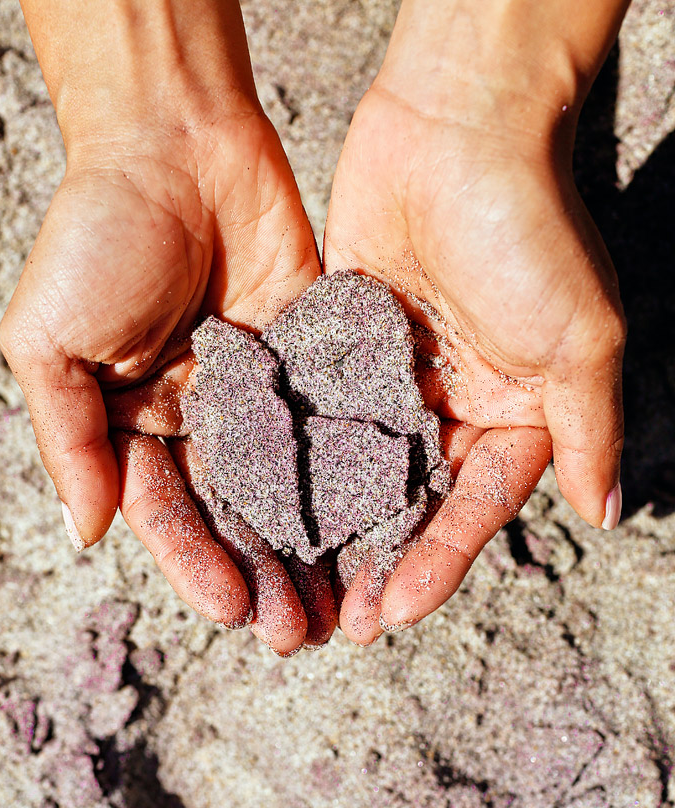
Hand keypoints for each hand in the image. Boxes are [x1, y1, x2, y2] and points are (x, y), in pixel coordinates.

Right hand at [0, 0, 334, 653]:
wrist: (174, 140)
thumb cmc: (95, 234)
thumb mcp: (51, 341)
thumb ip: (68, 438)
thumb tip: (89, 533)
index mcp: (133, 428)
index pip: (170, 515)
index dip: (200, 565)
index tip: (236, 609)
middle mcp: (201, 423)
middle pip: (239, 518)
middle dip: (267, 576)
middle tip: (303, 633)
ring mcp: (261, 398)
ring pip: (293, 489)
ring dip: (315, 550)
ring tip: (348, 607)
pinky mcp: (313, 364)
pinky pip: (336, 429)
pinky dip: (356, 480)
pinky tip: (382, 527)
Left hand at [324, 0, 626, 643]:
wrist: (456, 125)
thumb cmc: (529, 228)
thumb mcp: (579, 338)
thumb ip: (589, 427)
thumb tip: (607, 511)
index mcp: (515, 415)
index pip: (471, 508)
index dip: (435, 563)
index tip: (391, 613)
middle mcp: (455, 405)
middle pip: (410, 504)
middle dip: (375, 563)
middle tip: (334, 623)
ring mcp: (396, 380)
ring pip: (357, 471)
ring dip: (328, 526)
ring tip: (290, 581)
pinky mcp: (343, 348)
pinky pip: (318, 416)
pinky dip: (293, 459)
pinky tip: (258, 506)